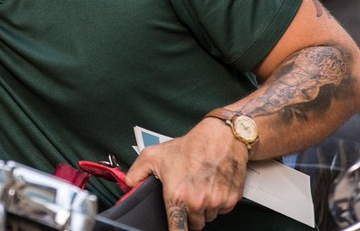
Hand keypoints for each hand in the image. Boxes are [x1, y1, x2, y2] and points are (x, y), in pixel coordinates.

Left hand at [124, 119, 248, 229]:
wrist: (220, 137)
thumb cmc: (188, 146)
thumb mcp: (153, 155)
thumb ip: (136, 173)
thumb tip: (129, 186)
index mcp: (177, 195)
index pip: (177, 230)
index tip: (174, 228)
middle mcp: (197, 202)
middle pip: (193, 225)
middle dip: (189, 215)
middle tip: (187, 196)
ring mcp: (216, 201)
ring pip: (208, 217)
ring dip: (204, 208)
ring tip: (200, 187)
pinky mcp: (231, 199)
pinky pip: (223, 210)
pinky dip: (218, 202)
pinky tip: (212, 185)